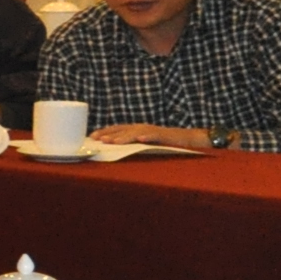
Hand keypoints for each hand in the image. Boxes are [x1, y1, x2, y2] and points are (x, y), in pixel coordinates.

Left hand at [96, 123, 210, 148]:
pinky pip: (155, 135)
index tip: (92, 137)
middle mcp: (142, 128)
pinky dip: (147, 136)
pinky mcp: (165, 135)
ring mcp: (153, 131)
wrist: (188, 140)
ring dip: (123, 136)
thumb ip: (130, 146)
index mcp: (136, 130)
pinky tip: (140, 139)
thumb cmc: (163, 144)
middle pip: (123, 129)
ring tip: (113, 141)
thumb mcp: (143, 145)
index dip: (105, 131)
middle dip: (109, 133)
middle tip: (97, 139)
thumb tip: (112, 151)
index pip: (117, 129)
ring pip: (136, 132)